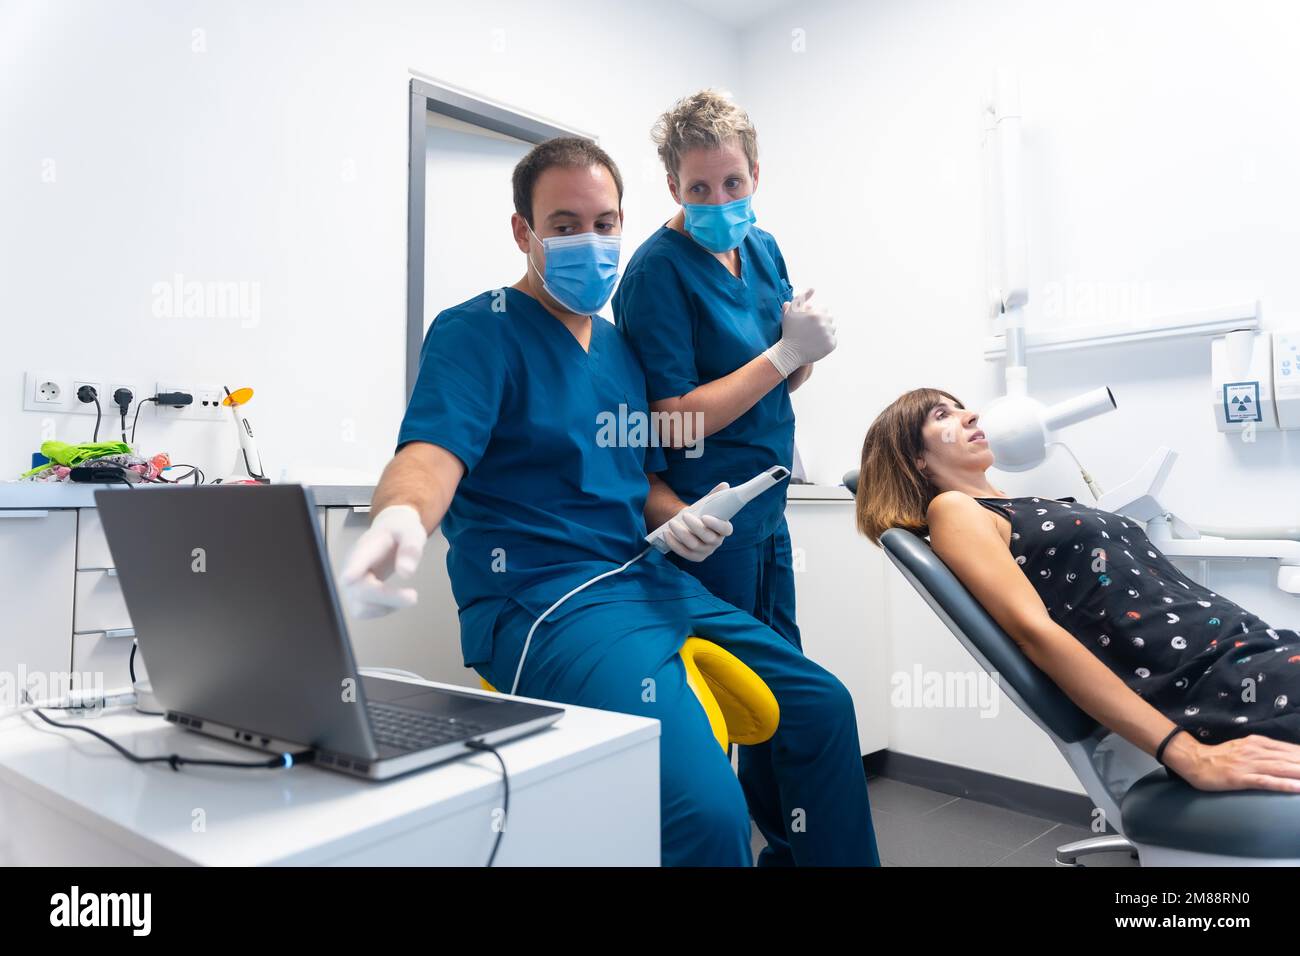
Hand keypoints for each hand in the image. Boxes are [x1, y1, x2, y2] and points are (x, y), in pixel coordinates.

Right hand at [339, 504, 428, 618]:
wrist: (391, 533)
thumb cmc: (401, 532)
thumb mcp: (412, 533)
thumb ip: (411, 549)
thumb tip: (406, 573)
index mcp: (366, 546)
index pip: (357, 558)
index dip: (352, 569)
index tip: (348, 578)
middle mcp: (352, 566)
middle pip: (360, 589)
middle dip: (387, 597)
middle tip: (414, 596)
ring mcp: (351, 582)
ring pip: (359, 606)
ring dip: (385, 606)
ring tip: (406, 595)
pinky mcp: (355, 595)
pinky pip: (362, 611)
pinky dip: (381, 610)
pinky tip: (394, 599)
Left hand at [662, 482, 733, 561]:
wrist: (688, 525)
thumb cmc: (700, 513)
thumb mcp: (707, 504)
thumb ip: (716, 495)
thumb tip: (724, 485)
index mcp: (723, 529)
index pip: (725, 529)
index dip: (716, 524)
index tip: (704, 517)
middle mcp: (716, 542)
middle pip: (708, 537)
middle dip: (695, 526)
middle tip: (684, 515)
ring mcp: (705, 551)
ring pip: (694, 545)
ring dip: (681, 534)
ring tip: (671, 523)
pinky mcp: (694, 556)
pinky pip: (684, 553)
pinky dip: (674, 544)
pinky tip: (666, 534)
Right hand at [763, 288, 835, 377]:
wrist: (789, 352)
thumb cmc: (789, 331)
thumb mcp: (791, 311)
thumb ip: (801, 297)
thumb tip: (812, 288)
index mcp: (816, 314)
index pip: (824, 309)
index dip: (816, 314)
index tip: (809, 321)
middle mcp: (824, 323)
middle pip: (830, 318)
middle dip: (822, 321)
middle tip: (812, 329)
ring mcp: (828, 335)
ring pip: (832, 328)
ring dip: (826, 330)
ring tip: (814, 336)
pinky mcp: (831, 345)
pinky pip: (833, 339)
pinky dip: (827, 341)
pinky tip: (817, 343)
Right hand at [1164, 731, 1299, 792]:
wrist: (1193, 760)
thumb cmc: (1218, 756)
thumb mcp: (1243, 747)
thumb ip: (1263, 750)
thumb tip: (1284, 755)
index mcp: (1257, 742)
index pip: (1289, 749)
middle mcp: (1255, 751)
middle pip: (1289, 758)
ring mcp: (1248, 764)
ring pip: (1282, 768)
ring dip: (1299, 772)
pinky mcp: (1241, 778)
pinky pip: (1267, 781)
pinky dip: (1284, 784)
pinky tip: (1297, 788)